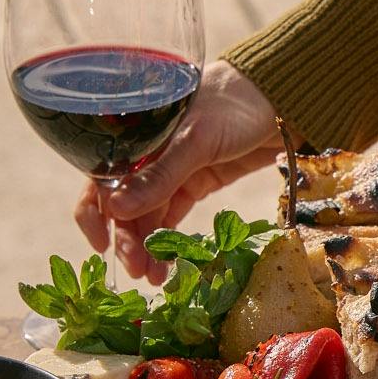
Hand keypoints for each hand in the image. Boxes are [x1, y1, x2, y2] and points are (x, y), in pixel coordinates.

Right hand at [74, 60, 283, 282]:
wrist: (284, 101)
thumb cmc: (235, 105)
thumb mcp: (195, 140)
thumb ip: (160, 175)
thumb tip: (115, 210)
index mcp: (134, 135)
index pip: (99, 178)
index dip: (94, 213)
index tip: (101, 245)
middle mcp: (147, 154)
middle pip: (125, 204)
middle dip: (128, 239)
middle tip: (138, 271)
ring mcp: (173, 169)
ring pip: (149, 213)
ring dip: (148, 246)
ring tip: (155, 277)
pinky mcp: (198, 181)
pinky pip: (173, 213)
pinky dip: (169, 238)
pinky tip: (168, 263)